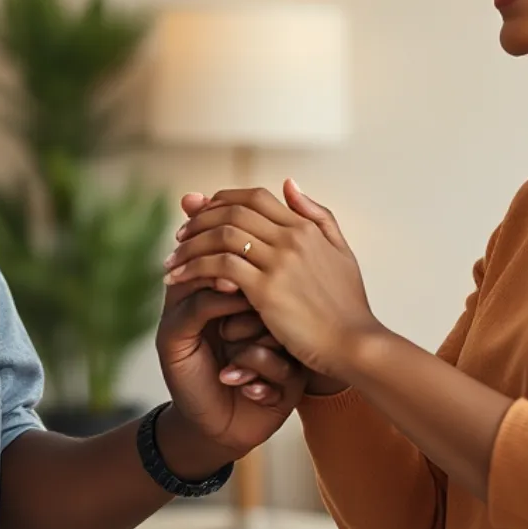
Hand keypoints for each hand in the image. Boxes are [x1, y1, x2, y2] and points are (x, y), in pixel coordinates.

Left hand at [155, 281, 306, 467]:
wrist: (203, 428)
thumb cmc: (188, 373)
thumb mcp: (176, 333)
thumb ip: (195, 301)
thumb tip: (228, 279)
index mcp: (234, 295)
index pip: (238, 270)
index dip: (223, 289)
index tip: (212, 312)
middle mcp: (263, 314)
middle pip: (264, 298)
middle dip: (236, 324)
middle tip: (223, 339)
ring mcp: (282, 343)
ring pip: (278, 331)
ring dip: (246, 357)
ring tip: (227, 374)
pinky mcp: (294, 374)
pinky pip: (283, 366)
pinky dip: (254, 381)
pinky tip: (245, 391)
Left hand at [165, 180, 380, 381]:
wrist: (356, 345)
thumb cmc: (348, 306)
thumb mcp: (340, 251)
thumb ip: (317, 215)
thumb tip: (289, 183)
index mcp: (306, 227)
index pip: (254, 197)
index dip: (222, 200)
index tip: (200, 214)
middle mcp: (291, 237)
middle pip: (232, 212)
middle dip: (199, 220)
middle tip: (179, 235)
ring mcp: (279, 262)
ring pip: (221, 236)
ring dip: (190, 245)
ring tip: (172, 260)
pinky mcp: (267, 290)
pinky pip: (220, 267)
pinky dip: (195, 268)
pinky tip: (179, 280)